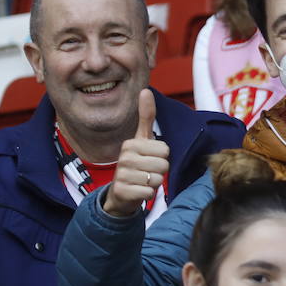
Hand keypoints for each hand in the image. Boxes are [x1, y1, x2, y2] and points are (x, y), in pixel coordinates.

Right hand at [103, 89, 169, 216]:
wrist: (120, 193)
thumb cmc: (136, 164)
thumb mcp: (141, 140)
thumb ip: (146, 117)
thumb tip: (145, 90)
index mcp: (131, 143)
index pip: (165, 149)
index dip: (162, 157)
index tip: (149, 158)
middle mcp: (124, 157)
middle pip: (163, 164)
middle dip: (160, 171)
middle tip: (147, 172)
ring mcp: (122, 174)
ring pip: (158, 179)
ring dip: (154, 183)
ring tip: (142, 181)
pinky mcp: (122, 191)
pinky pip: (149, 192)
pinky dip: (147, 194)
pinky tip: (138, 191)